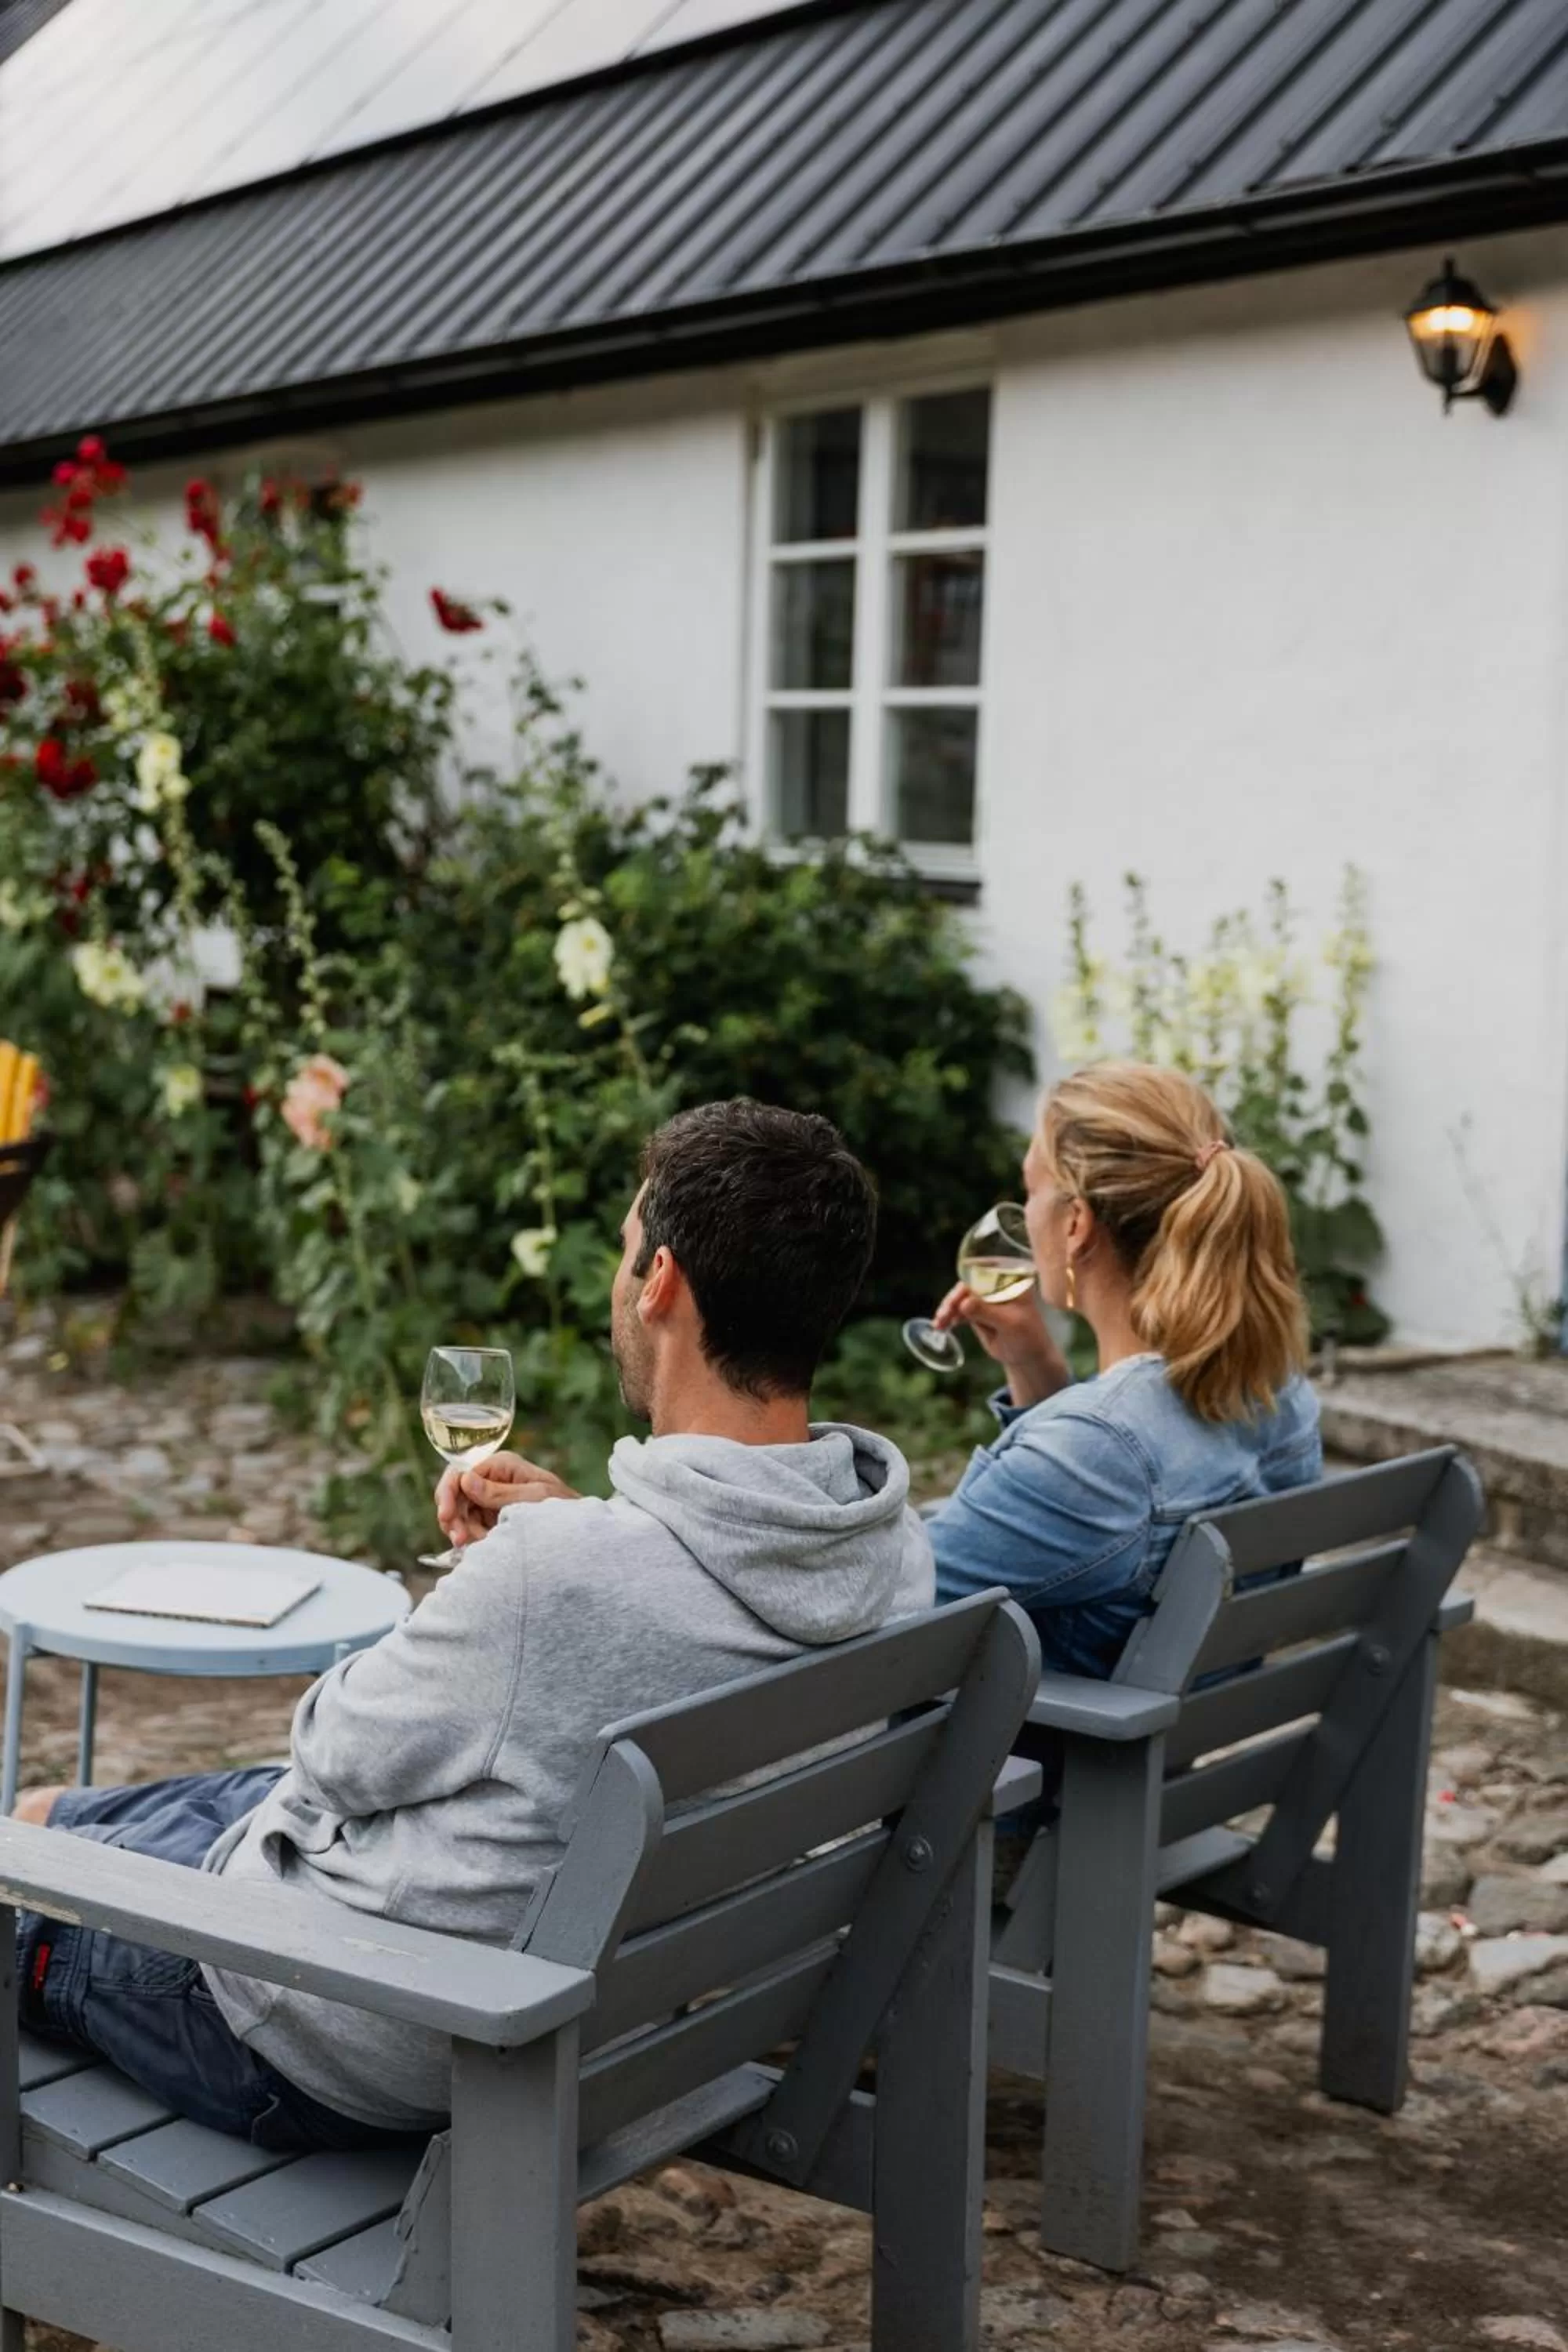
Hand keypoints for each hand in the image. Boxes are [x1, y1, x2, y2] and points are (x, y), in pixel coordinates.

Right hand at [434, 1452, 580, 1547]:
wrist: (578, 1531)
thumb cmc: (563, 1509)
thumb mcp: (534, 1499)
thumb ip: (500, 1493)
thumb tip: (465, 1480)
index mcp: (502, 1464)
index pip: (460, 1471)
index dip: (447, 1493)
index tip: (446, 1517)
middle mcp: (492, 1477)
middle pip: (455, 1494)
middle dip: (453, 1517)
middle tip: (460, 1540)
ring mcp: (491, 1497)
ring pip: (459, 1512)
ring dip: (463, 1530)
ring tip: (479, 1543)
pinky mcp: (492, 1516)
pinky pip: (470, 1525)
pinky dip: (472, 1536)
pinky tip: (482, 1544)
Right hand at [931, 1283, 1071, 1408]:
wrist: (1027, 1357)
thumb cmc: (1027, 1337)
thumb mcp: (1009, 1323)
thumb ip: (987, 1312)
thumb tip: (963, 1303)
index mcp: (1010, 1281)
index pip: (985, 1272)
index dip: (967, 1280)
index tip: (957, 1296)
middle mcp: (995, 1286)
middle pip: (968, 1285)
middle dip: (953, 1299)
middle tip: (944, 1314)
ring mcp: (984, 1299)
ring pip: (960, 1298)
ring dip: (947, 1309)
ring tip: (939, 1324)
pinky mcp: (975, 1312)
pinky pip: (958, 1311)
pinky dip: (949, 1317)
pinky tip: (941, 1326)